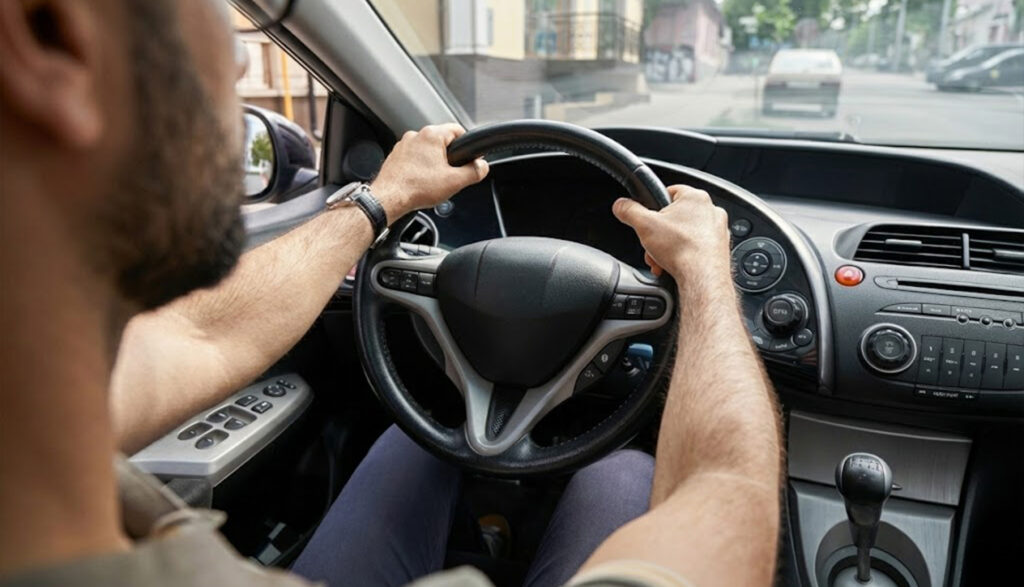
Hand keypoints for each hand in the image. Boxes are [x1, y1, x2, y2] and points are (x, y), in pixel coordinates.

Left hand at [371, 123, 488, 222]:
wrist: (388, 199)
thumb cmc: (416, 188)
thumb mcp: (455, 182)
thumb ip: (474, 171)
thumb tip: (482, 167)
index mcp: (431, 135)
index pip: (458, 130)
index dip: (467, 145)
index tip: (468, 157)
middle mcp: (416, 136)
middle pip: (442, 141)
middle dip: (449, 157)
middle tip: (451, 175)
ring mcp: (403, 145)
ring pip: (427, 150)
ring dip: (433, 162)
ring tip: (433, 181)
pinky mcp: (396, 157)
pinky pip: (414, 158)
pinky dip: (419, 168)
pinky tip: (420, 182)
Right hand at [612, 185, 731, 291]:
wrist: (702, 277)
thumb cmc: (682, 249)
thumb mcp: (644, 225)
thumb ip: (628, 210)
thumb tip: (620, 205)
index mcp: (695, 197)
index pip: (670, 191)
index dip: (654, 205)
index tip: (648, 217)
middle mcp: (711, 210)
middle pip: (676, 217)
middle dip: (660, 234)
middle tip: (653, 244)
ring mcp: (718, 230)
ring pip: (686, 234)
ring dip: (670, 247)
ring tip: (662, 259)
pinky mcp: (720, 249)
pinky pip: (697, 248)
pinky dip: (685, 256)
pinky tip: (675, 265)